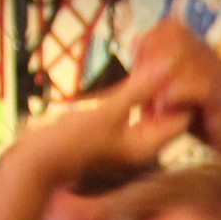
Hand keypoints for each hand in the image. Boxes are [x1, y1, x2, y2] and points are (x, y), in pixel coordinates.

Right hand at [16, 60, 195, 184]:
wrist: (37, 161)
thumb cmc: (71, 140)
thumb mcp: (107, 112)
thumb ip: (137, 91)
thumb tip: (166, 69)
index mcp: (148, 146)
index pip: (182, 118)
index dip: (183, 94)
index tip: (180, 68)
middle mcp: (142, 146)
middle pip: (167, 114)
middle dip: (169, 89)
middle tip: (170, 58)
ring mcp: (127, 140)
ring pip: (148, 110)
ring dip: (151, 89)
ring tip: (153, 60)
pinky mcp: (112, 133)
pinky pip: (132, 111)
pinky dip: (134, 95)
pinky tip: (133, 74)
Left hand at [130, 18, 220, 153]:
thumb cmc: (208, 121)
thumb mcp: (178, 98)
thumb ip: (159, 84)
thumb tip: (134, 77)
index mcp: (202, 53)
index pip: (172, 26)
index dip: (149, 41)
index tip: (137, 66)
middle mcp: (213, 58)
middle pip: (177, 36)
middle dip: (152, 58)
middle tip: (141, 85)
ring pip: (185, 56)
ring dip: (160, 79)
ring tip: (152, 102)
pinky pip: (201, 85)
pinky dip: (176, 95)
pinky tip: (165, 110)